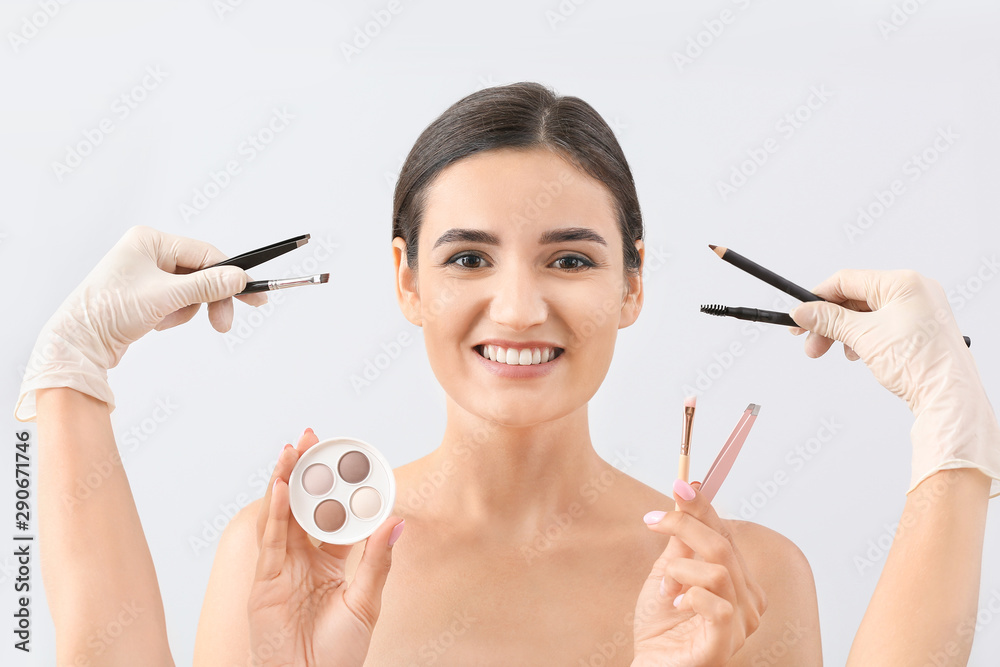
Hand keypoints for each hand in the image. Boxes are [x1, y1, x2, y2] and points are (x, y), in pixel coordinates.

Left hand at [15, 225, 264, 420]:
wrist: (79, 342)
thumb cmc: (109, 311)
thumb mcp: (165, 296)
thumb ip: (206, 286)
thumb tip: (238, 278)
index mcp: (149, 241)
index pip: (204, 253)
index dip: (229, 275)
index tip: (250, 293)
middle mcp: (148, 252)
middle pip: (200, 272)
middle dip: (209, 299)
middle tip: (223, 322)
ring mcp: (147, 273)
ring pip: (191, 290)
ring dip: (185, 309)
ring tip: (163, 320)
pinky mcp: (146, 294)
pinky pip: (177, 302)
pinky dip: (173, 315)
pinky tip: (155, 323)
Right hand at [248, 428, 404, 666]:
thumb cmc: (338, 654)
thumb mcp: (365, 602)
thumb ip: (377, 561)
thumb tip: (396, 521)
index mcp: (330, 563)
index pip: (333, 514)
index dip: (337, 487)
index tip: (347, 457)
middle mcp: (304, 560)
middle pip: (302, 506)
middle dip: (305, 471)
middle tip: (312, 437)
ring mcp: (282, 568)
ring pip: (282, 514)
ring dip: (285, 480)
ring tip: (293, 448)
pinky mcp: (264, 580)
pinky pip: (270, 540)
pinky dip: (273, 511)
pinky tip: (279, 485)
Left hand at [633, 480, 766, 665]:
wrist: (651, 665)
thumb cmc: (661, 626)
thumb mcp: (668, 574)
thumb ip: (681, 542)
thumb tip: (685, 498)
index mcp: (738, 582)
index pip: (726, 534)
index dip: (704, 507)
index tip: (681, 485)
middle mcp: (748, 602)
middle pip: (723, 547)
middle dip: (685, 527)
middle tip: (654, 520)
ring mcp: (741, 624)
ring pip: (719, 573)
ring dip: (680, 571)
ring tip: (665, 587)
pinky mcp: (725, 643)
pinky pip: (717, 606)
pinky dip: (690, 596)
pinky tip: (675, 604)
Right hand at [788, 269, 999, 495]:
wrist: (948, 396)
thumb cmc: (919, 363)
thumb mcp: (863, 336)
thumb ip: (829, 320)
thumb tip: (803, 311)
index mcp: (903, 283)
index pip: (847, 281)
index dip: (818, 299)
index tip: (800, 316)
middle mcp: (914, 290)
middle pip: (855, 298)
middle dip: (830, 322)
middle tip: (810, 342)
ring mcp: (920, 309)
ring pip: (867, 313)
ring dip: (844, 332)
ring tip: (832, 352)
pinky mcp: (921, 328)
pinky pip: (882, 324)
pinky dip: (863, 337)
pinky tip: (856, 353)